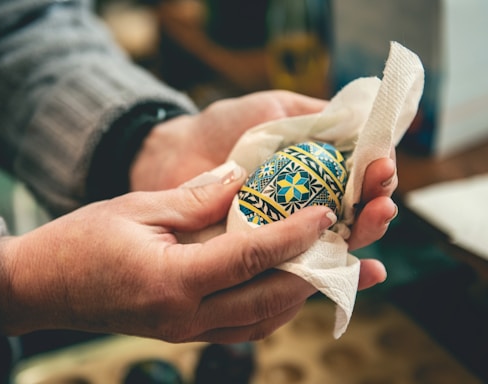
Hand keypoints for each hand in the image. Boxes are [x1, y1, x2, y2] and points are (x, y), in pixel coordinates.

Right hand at [0, 167, 383, 342]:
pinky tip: (284, 288)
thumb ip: (195, 198)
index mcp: (172, 281)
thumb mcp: (137, 208)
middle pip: (267, 300)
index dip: (291, 235)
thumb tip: (242, 178)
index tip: (323, 214)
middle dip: (313, 275)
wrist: (42, 286)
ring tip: (328, 271)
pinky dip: (270, 309)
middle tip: (346, 248)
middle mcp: (185, 317)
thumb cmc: (80, 242)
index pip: (249, 258)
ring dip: (297, 296)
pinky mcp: (181, 331)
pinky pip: (240, 327)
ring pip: (260, 322)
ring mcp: (184, 331)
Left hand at [131, 90, 397, 251]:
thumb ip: (318, 116)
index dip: (376, 173)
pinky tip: (362, 268)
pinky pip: (303, 267)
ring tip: (376, 217)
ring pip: (338, 243)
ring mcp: (287, 233)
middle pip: (357, 214)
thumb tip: (366, 120)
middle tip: (382, 200)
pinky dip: (335, 269)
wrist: (176, 152)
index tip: (381, 165)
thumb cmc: (223, 126)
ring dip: (365, 234)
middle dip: (377, 207)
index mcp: (317, 170)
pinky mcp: (266, 257)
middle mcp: (309, 204)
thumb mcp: (275, 109)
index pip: (360, 178)